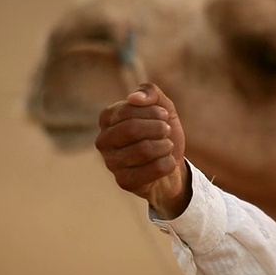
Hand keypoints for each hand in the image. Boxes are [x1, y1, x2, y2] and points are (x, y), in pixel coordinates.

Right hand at [96, 83, 190, 218]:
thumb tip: (133, 98)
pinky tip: (168, 163)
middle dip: (158, 128)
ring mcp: (111, 163)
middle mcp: (103, 141)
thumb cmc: (161, 134)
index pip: (127, 110)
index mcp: (107, 119)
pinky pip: (152, 170)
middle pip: (131, 129)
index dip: (153, 112)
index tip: (164, 116)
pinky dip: (168, 164)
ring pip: (143, 150)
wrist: (171, 167)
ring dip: (165, 146)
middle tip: (167, 131)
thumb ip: (150, 92)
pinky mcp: (124, 182)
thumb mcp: (162, 107)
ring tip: (167, 147)